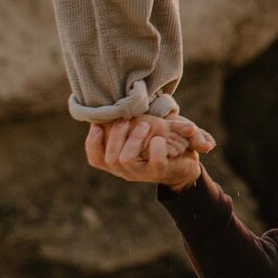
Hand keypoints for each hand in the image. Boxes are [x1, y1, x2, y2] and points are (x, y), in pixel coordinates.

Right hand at [85, 114, 213, 189]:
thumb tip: (111, 105)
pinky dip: (156, 147)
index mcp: (119, 161)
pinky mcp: (161, 170)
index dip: (92, 142)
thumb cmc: (160, 143)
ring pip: (125, 160)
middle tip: (126, 119)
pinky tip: (159, 138)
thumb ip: (130, 122)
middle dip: (115, 135)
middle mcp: (127, 170)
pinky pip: (155, 161)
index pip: (96, 159)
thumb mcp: (144, 131)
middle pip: (109, 158)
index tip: (97, 124)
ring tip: (144, 125)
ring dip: (133, 139)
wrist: (185, 163)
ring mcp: (143, 172)